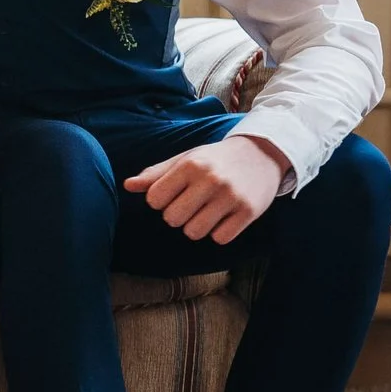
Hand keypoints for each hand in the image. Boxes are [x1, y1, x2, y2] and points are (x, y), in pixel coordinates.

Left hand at [122, 136, 288, 244]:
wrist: (263, 152)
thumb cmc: (215, 159)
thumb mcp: (185, 159)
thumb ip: (156, 174)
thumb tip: (127, 186)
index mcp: (190, 165)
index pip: (154, 199)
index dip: (160, 201)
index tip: (173, 194)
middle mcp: (210, 180)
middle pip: (172, 219)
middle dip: (177, 215)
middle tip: (191, 204)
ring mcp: (231, 196)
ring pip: (194, 232)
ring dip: (196, 227)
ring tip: (207, 212)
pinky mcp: (248, 212)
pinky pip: (220, 238)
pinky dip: (219, 232)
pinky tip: (224, 217)